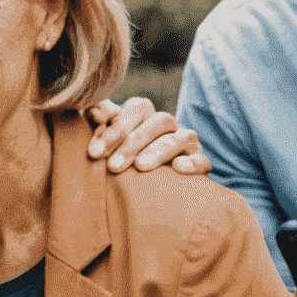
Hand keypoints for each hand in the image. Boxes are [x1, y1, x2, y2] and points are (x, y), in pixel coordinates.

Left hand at [86, 97, 209, 175]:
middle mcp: (168, 126)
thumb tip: (94, 111)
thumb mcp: (109, 143)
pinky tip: (178, 168)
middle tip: (113, 165)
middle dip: (133, 142)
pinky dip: (192, 162)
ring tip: (140, 166)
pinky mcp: (200, 163)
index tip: (94, 152)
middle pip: (159, 121)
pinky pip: (202, 160)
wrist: (152, 189)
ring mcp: (187, 143)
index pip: (136, 108)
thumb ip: (102, 125)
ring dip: (159, 150)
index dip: (116, 127)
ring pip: (181, 137)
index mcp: (146, 117)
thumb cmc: (123, 160)